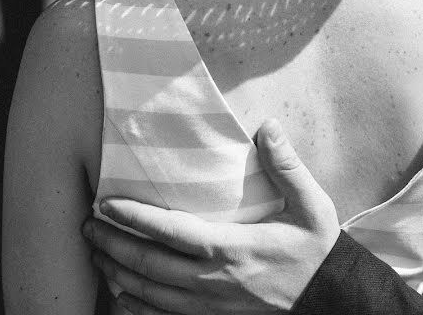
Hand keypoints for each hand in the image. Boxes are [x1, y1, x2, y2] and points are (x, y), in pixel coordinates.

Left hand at [81, 118, 339, 314]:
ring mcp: (212, 308)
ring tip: (96, 253)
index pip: (172, 232)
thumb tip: (267, 126)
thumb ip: (287, 166)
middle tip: (87, 226)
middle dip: (112, 244)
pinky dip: (136, 308)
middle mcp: (215, 282)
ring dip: (117, 273)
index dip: (134, 218)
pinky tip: (120, 294)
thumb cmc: (317, 253)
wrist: (336, 303)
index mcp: (234, 249)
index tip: (106, 203)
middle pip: (149, 266)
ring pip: (150, 295)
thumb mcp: (312, 205)